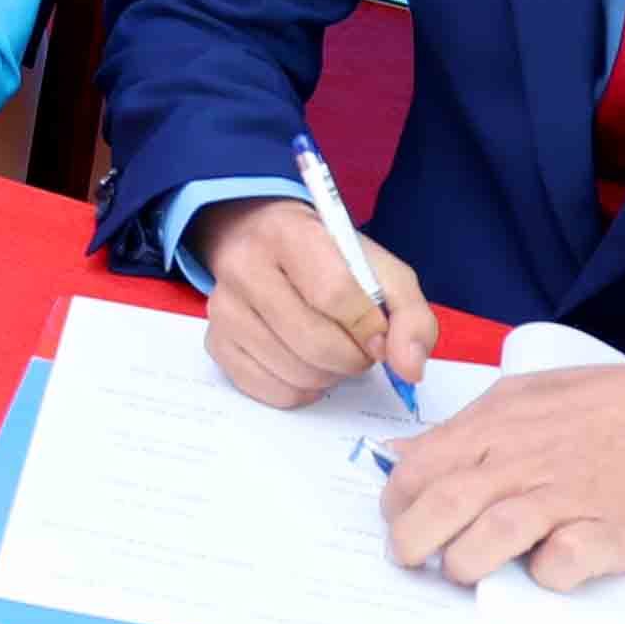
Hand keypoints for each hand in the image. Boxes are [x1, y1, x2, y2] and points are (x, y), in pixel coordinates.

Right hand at [191, 195, 438, 408]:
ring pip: (293, 372)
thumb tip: (409, 369)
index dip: (368, 328)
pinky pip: (268, 389)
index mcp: (290, 234)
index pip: (335, 294)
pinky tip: (307, 365)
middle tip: (359, 348)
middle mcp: (245, 266)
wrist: (260, 238)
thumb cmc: (327, 257)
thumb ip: (409, 315)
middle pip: (313, 342)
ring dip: (330, 376)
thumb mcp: (379, 269)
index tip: (379, 335)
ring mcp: (224, 307)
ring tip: (334, 352)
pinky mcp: (215, 341)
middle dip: (352, 358)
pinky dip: (301, 389)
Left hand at [378, 350, 624, 589]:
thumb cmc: (602, 406)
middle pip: (446, 505)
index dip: (398, 501)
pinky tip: (542, 570)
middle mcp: (526, 460)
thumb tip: (402, 455)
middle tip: (409, 560)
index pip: (421, 467)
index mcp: (499, 424)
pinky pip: (562, 564)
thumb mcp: (523, 396)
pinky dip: (544, 574)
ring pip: (493, 536)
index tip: (398, 520)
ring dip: (465, 562)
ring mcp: (569, 496)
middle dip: (412, 541)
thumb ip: (465, 429)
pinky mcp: (610, 532)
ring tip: (463, 570)